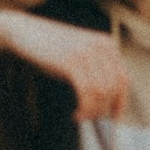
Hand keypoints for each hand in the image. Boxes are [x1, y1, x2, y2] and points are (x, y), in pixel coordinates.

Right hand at [0, 11, 129, 121]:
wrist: (25, 31)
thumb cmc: (49, 47)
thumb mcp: (78, 54)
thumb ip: (94, 69)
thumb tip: (104, 101)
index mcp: (106, 44)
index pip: (124, 78)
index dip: (121, 101)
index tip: (114, 117)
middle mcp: (101, 47)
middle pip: (114, 88)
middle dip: (104, 109)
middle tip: (90, 119)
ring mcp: (86, 53)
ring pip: (101, 93)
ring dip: (92, 111)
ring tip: (80, 116)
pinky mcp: (71, 61)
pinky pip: (87, 93)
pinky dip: (84, 108)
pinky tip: (74, 113)